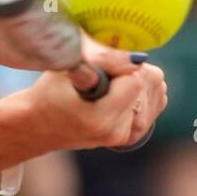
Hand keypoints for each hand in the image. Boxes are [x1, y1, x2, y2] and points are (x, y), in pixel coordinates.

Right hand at [21, 49, 166, 152]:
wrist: (40, 126)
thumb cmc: (48, 93)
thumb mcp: (66, 70)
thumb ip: (102, 60)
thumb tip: (135, 58)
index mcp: (99, 118)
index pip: (135, 79)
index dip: (120, 64)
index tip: (102, 66)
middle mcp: (116, 132)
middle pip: (150, 84)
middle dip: (132, 71)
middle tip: (106, 74)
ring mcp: (125, 136)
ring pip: (157, 92)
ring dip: (139, 80)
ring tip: (111, 83)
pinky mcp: (132, 136)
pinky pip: (156, 103)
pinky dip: (143, 91)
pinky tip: (123, 91)